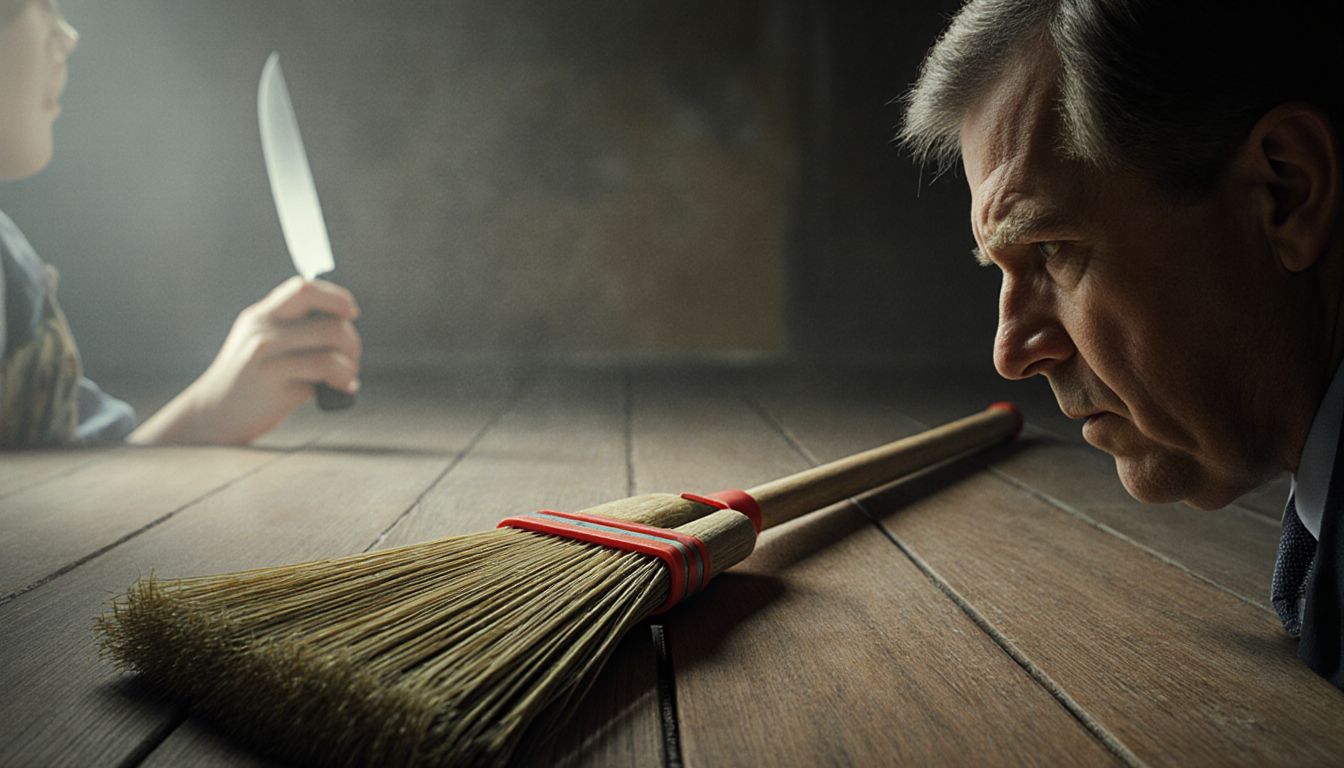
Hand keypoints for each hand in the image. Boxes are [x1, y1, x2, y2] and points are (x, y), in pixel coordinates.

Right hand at [128, 277, 361, 444]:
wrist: (213, 414)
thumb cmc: (247, 380)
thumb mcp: (258, 342)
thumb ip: (290, 327)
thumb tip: (340, 321)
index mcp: (261, 316)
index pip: (304, 289)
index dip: (336, 297)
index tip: (350, 312)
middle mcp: (263, 332)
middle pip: (330, 323)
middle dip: (352, 342)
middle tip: (350, 358)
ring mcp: (268, 357)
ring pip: (332, 347)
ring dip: (350, 363)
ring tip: (345, 375)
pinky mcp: (276, 384)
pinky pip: (325, 372)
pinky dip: (343, 381)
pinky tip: (341, 389)